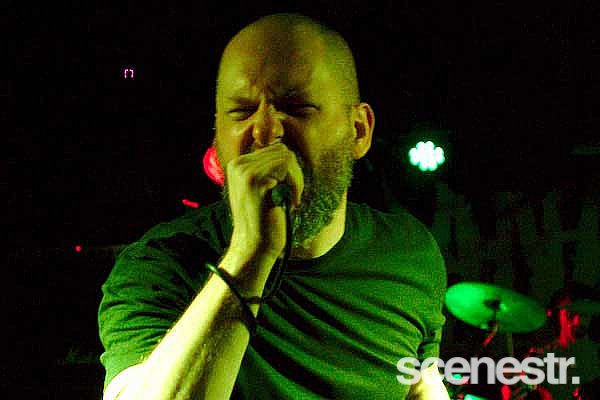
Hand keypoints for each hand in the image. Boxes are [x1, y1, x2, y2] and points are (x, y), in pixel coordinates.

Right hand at [225, 143, 302, 275]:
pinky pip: (286, 166)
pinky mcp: (253, 179)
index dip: (290, 170)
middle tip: (293, 196)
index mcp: (239, 165)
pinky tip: (291, 202)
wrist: (254, 246)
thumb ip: (270, 171)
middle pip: (282, 150)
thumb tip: (288, 153)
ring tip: (292, 199)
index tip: (289, 192)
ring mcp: (244, 171)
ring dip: (296, 179)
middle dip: (295, 173)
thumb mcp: (264, 190)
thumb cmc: (264, 221)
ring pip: (286, 156)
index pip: (275, 149)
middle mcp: (238, 164)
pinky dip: (295, 184)